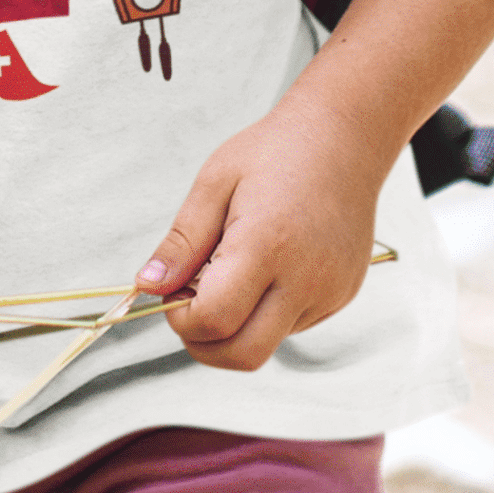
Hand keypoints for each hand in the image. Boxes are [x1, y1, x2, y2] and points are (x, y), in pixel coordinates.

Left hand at [134, 105, 384, 372]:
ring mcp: (329, 292)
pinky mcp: (343, 296)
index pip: (214, 321)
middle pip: (243, 354)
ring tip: (232, 269)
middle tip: (189, 303)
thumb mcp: (215, 182)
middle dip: (204, 344)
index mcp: (267, 245)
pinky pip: (293, 325)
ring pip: (269, 343)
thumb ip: (182, 242)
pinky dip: (267, 312)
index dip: (180, 320)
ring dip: (237, 325)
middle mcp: (305, 279)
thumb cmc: (275, 151)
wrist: (345, 138)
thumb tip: (149, 286)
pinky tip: (266, 267)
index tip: (170, 294)